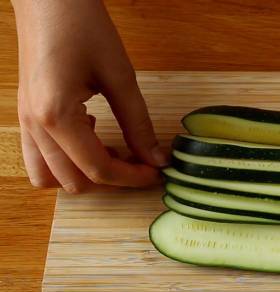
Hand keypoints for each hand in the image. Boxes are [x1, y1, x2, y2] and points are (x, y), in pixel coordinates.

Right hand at [12, 0, 168, 192]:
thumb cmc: (82, 26)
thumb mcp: (120, 76)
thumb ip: (138, 124)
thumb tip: (157, 158)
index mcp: (56, 116)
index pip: (98, 169)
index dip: (133, 177)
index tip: (156, 172)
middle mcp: (35, 126)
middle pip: (75, 181)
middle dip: (111, 178)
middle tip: (139, 161)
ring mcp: (26, 122)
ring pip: (50, 177)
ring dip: (84, 174)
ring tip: (111, 151)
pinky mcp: (26, 114)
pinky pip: (40, 158)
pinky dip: (66, 160)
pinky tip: (89, 132)